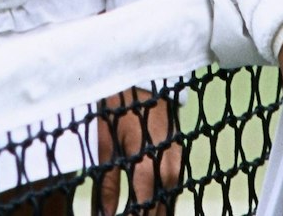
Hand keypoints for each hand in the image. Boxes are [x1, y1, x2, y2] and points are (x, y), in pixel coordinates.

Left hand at [96, 86, 180, 213]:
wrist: (142, 80)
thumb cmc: (117, 110)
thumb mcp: (105, 146)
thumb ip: (107, 185)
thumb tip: (104, 214)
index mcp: (146, 166)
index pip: (143, 209)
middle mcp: (167, 168)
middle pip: (160, 210)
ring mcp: (177, 163)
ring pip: (169, 201)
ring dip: (155, 211)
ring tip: (138, 213)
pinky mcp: (179, 158)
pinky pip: (173, 189)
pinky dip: (162, 201)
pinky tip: (151, 207)